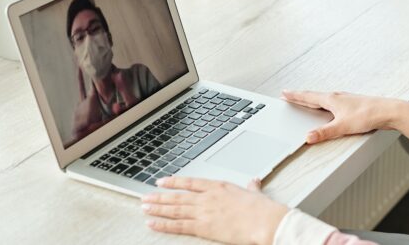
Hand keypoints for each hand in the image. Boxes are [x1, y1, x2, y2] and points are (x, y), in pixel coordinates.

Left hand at [142, 177, 288, 244]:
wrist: (264, 220)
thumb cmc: (261, 208)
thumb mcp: (255, 193)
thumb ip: (252, 188)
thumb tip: (254, 182)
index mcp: (219, 186)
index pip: (190, 182)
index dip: (174, 182)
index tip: (162, 182)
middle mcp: (208, 197)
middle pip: (178, 196)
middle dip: (160, 197)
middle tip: (145, 197)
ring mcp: (204, 212)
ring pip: (174, 209)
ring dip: (157, 208)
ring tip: (144, 207)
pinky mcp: (204, 227)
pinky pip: (178, 226)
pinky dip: (163, 224)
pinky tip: (152, 223)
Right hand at [281, 90, 398, 143]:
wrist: (388, 111)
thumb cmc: (368, 115)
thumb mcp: (343, 126)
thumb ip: (325, 132)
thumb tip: (309, 137)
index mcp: (331, 99)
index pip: (308, 97)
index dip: (295, 96)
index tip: (284, 93)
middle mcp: (337, 97)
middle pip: (314, 96)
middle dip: (301, 97)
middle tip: (290, 96)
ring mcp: (345, 100)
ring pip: (324, 99)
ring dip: (312, 100)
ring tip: (305, 101)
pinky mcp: (352, 105)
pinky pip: (332, 103)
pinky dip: (324, 104)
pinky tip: (328, 109)